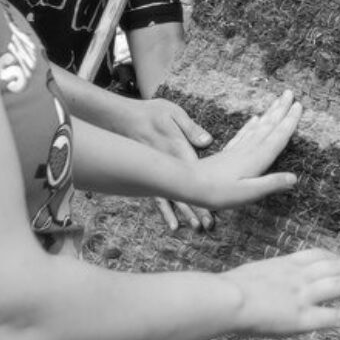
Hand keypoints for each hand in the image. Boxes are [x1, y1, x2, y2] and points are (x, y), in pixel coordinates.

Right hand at [123, 97, 214, 232]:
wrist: (123, 118)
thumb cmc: (151, 113)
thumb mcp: (172, 113)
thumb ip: (190, 128)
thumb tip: (207, 141)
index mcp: (177, 148)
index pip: (195, 172)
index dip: (205, 188)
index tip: (216, 204)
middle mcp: (167, 165)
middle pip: (185, 189)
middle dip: (197, 207)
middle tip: (209, 225)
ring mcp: (158, 172)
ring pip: (173, 197)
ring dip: (185, 213)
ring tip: (196, 227)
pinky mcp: (150, 175)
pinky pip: (159, 197)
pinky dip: (166, 211)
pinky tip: (173, 224)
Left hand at [193, 90, 301, 209]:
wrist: (190, 184)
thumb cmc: (220, 193)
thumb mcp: (249, 193)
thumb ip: (271, 184)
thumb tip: (294, 178)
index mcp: (257, 158)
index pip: (278, 137)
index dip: (290, 122)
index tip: (299, 105)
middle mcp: (249, 149)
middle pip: (269, 126)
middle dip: (281, 109)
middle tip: (290, 93)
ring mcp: (238, 149)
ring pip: (258, 127)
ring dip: (270, 113)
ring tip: (277, 101)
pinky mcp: (228, 152)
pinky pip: (244, 134)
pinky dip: (251, 125)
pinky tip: (254, 119)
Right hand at [224, 249, 339, 335]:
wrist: (225, 299)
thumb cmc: (225, 290)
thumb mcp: (248, 276)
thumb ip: (262, 279)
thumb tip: (259, 285)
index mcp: (284, 263)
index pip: (317, 255)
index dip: (335, 256)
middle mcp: (298, 275)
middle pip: (335, 265)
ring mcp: (302, 295)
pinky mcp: (303, 318)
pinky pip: (335, 315)